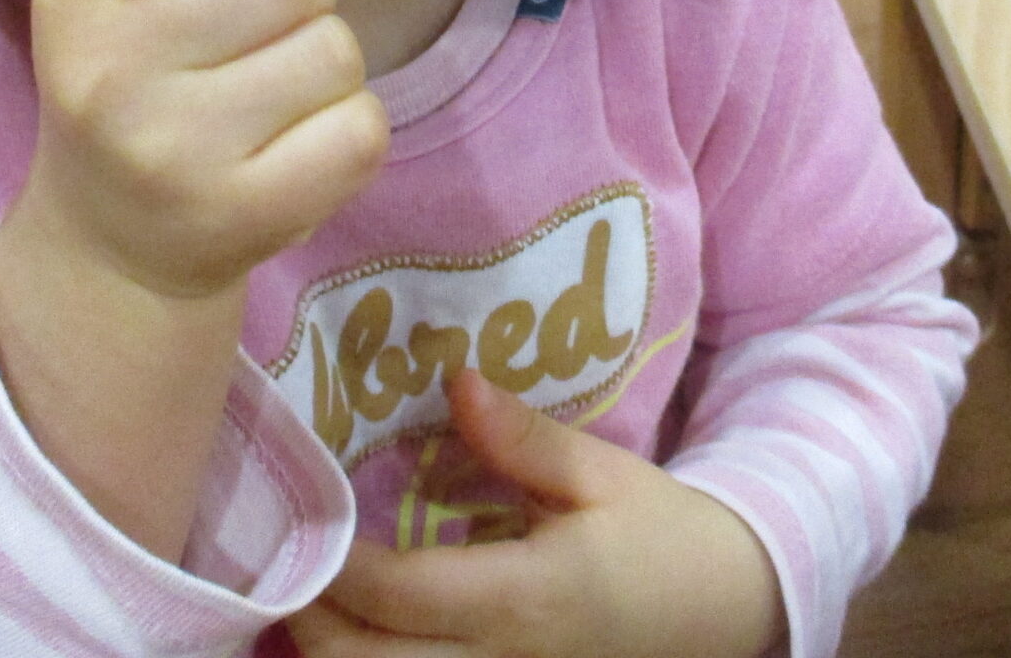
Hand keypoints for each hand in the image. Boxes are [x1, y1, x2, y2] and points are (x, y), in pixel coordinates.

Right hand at [10, 0, 390, 300]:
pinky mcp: (246, 216)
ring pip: (334, 48)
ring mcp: (175, 155)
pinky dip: (348, 126)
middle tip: (260, 32)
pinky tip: (295, 144)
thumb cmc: (140, 81)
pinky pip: (361, 125)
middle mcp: (110, 75)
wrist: (113, 243)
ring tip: (271, 92)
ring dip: (324, 59)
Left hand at [289, 370, 783, 657]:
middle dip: (310, 617)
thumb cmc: (659, 537)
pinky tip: (364, 626)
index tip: (304, 513)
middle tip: (287, 554)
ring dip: (334, 648)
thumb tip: (455, 379)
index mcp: (527, 600)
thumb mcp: (602, 475)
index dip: (337, 562)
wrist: (723, 611)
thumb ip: (522, 438)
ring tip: (312, 591)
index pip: (399, 594)